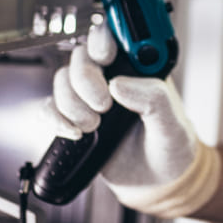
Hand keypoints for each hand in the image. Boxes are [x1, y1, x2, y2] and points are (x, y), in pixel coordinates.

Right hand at [35, 24, 220, 215]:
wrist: (157, 185)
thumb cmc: (171, 148)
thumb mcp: (172, 124)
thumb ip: (155, 99)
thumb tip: (121, 84)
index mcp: (139, 70)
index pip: (115, 37)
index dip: (103, 40)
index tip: (105, 57)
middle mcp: (112, 78)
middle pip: (81, 57)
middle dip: (86, 80)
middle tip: (103, 105)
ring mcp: (90, 98)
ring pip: (62, 81)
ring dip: (72, 103)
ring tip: (93, 125)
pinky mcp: (74, 119)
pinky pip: (50, 108)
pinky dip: (57, 119)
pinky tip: (75, 133)